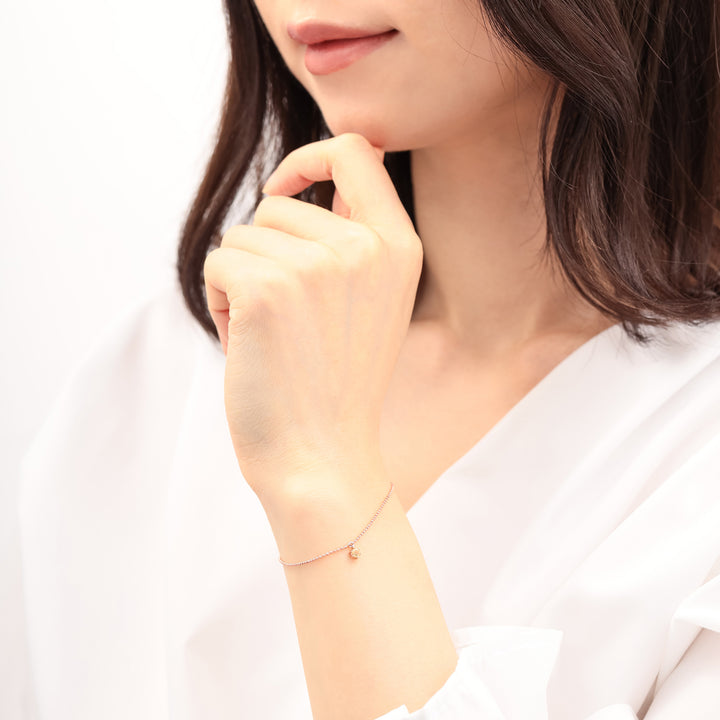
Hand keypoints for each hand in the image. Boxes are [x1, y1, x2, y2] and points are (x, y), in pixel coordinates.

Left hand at [203, 133, 422, 505]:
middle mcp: (365, 247)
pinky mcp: (268, 288)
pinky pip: (219, 260)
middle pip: (278, 201)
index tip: (286, 187)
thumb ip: (352, 239)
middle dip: (265, 250)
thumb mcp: (372, 301)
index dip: (311, 157)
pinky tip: (248, 341)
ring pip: (244, 234)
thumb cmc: (335, 385)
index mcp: (399, 247)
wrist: (323, 458)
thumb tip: (300, 181)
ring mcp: (318, 265)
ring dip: (242, 279)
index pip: (356, 150)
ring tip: (271, 334)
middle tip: (285, 314)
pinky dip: (220, 298)